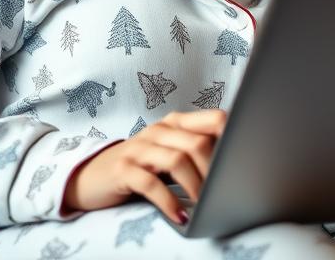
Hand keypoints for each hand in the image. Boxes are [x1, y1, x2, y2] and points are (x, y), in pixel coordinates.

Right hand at [61, 109, 226, 224]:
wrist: (90, 177)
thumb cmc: (139, 167)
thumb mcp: (168, 153)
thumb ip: (195, 151)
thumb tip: (236, 165)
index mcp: (174, 124)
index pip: (213, 119)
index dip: (232, 137)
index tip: (243, 160)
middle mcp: (158, 131)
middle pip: (197, 143)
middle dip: (214, 171)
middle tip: (222, 193)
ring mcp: (138, 148)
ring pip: (176, 160)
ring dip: (195, 187)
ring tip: (204, 206)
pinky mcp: (123, 169)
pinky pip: (150, 183)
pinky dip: (168, 202)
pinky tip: (179, 216)